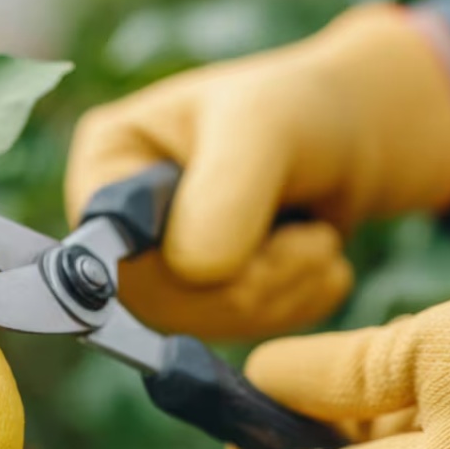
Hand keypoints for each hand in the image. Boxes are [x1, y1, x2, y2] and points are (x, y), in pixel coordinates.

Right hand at [66, 4, 449, 339]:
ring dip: (285, 290)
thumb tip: (194, 274)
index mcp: (103, 170)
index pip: (110, 250)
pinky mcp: (197, 309)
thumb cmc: (295, 112)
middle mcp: (116, 230)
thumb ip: (224, 194)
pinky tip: (313, 263)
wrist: (346, 140)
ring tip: (318, 240)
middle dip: (255, 277)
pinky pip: (240, 336)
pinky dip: (295, 307)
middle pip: (160, 301)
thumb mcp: (261, 127)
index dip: (184, 262)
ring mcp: (154, 275)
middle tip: (314, 237)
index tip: (270, 232)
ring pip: (205, 326)